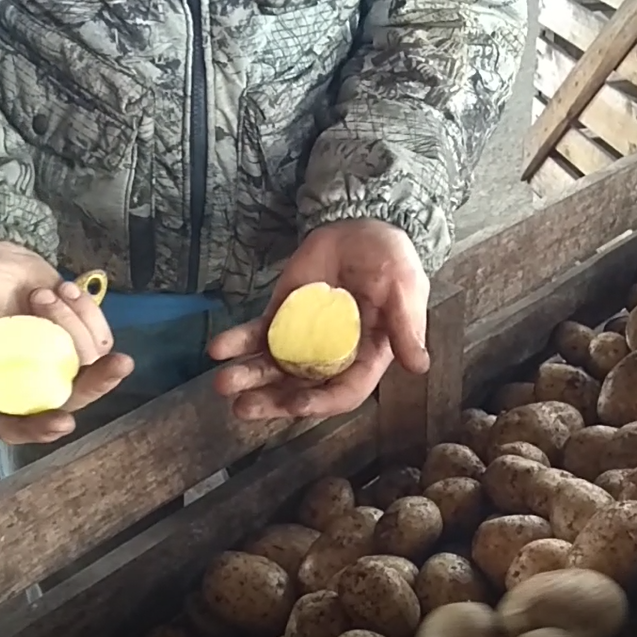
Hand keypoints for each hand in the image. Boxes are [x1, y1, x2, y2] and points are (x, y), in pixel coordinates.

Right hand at [0, 240, 132, 443]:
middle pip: (65, 401)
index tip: (60, 422)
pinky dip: (88, 312)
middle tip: (116, 365)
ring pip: (86, 363)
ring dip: (73, 325)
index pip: (10, 423)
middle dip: (94, 386)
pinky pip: (98, 336)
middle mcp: (24, 380)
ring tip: (42, 294)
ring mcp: (54, 359)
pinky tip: (64, 289)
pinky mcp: (75, 335)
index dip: (35, 429)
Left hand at [209, 219, 429, 419]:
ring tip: (221, 383)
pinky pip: (256, 335)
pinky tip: (217, 347)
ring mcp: (301, 339)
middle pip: (300, 389)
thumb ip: (407, 326)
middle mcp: (330, 357)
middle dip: (272, 401)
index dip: (320, 402)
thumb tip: (419, 365)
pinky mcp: (280, 318)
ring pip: (272, 368)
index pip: (343, 391)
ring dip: (248, 377)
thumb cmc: (391, 261)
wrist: (361, 229)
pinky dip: (236, 342)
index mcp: (365, 358)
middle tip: (242, 407)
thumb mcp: (405, 288)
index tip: (295, 406)